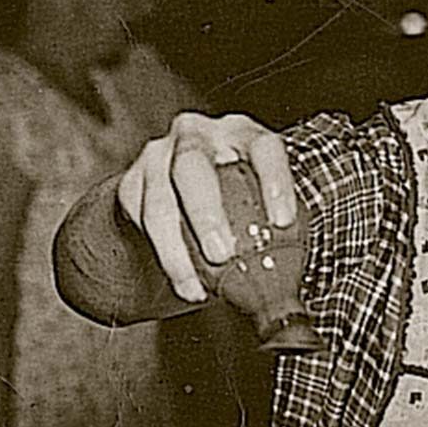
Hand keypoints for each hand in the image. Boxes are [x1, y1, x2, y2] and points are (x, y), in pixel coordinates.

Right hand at [116, 112, 300, 303]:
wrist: (180, 203)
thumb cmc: (238, 205)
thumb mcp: (262, 207)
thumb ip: (277, 234)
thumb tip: (295, 291)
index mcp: (241, 135)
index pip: (263, 148)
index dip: (275, 181)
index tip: (283, 223)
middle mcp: (196, 135)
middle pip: (193, 165)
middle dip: (205, 212)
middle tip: (221, 255)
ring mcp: (158, 156)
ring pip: (160, 200)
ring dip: (176, 250)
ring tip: (196, 288)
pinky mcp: (132, 183)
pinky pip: (140, 220)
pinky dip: (163, 257)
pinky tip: (185, 285)